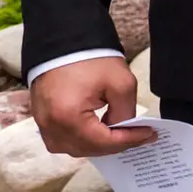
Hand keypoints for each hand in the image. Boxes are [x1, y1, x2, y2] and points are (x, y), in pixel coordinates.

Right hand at [33, 57, 155, 157]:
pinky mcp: (42, 119)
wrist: (62, 42)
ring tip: (122, 136)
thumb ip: (125, 113)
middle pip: (88, 149)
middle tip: (140, 137)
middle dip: (116, 145)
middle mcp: (51, 127)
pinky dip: (83, 141)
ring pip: (75, 149)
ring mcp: (43, 124)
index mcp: (68, 118)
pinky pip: (63, 140)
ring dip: (99, 146)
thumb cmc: (91, 59)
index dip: (130, 140)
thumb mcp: (120, 84)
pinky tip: (101, 132)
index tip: (150, 134)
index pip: (104, 142)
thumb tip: (125, 130)